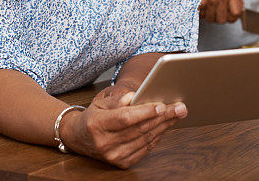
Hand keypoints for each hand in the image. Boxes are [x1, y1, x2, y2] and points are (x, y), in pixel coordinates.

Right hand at [64, 85, 186, 168]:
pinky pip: (144, 149)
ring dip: (163, 127)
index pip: (125, 118)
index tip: (162, 105)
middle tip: (180, 108)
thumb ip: (118, 99)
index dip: (145, 112)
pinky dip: (156, 137)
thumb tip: (135, 96)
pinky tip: (164, 127)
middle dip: (163, 117)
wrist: (78, 138)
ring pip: (144, 140)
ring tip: (176, 115)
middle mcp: (105, 143)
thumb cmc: (93, 117)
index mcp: (97, 125)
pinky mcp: (120, 163)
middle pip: (139, 129)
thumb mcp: (100, 103)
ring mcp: (113, 156)